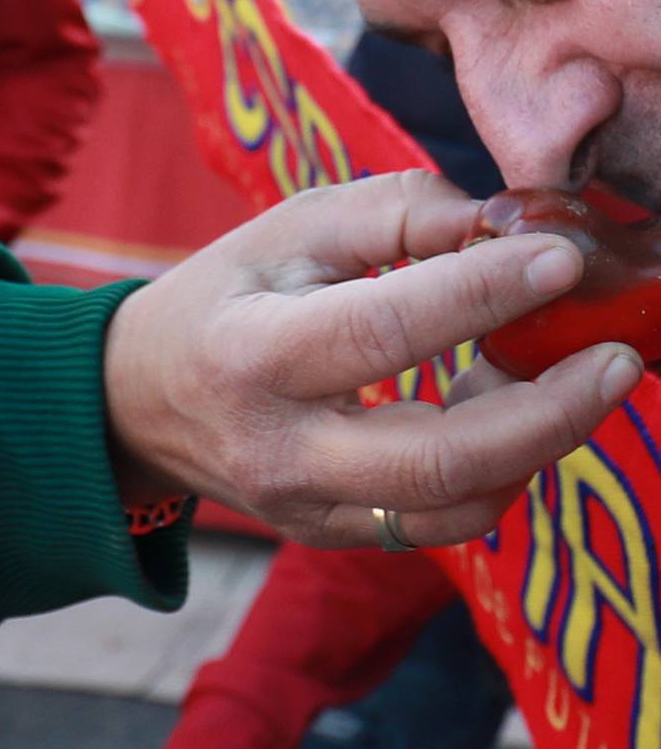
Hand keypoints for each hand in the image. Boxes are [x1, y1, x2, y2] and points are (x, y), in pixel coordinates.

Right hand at [100, 168, 643, 549]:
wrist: (136, 404)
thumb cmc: (224, 296)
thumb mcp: (288, 228)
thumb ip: (397, 211)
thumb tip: (506, 222)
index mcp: (253, 352)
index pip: (384, 330)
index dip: (483, 293)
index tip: (562, 256)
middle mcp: (278, 449)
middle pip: (435, 460)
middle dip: (548, 412)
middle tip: (618, 358)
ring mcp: (307, 509)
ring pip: (453, 509)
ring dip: (535, 444)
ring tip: (571, 377)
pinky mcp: (334, 537)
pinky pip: (443, 525)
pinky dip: (500, 472)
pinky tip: (517, 414)